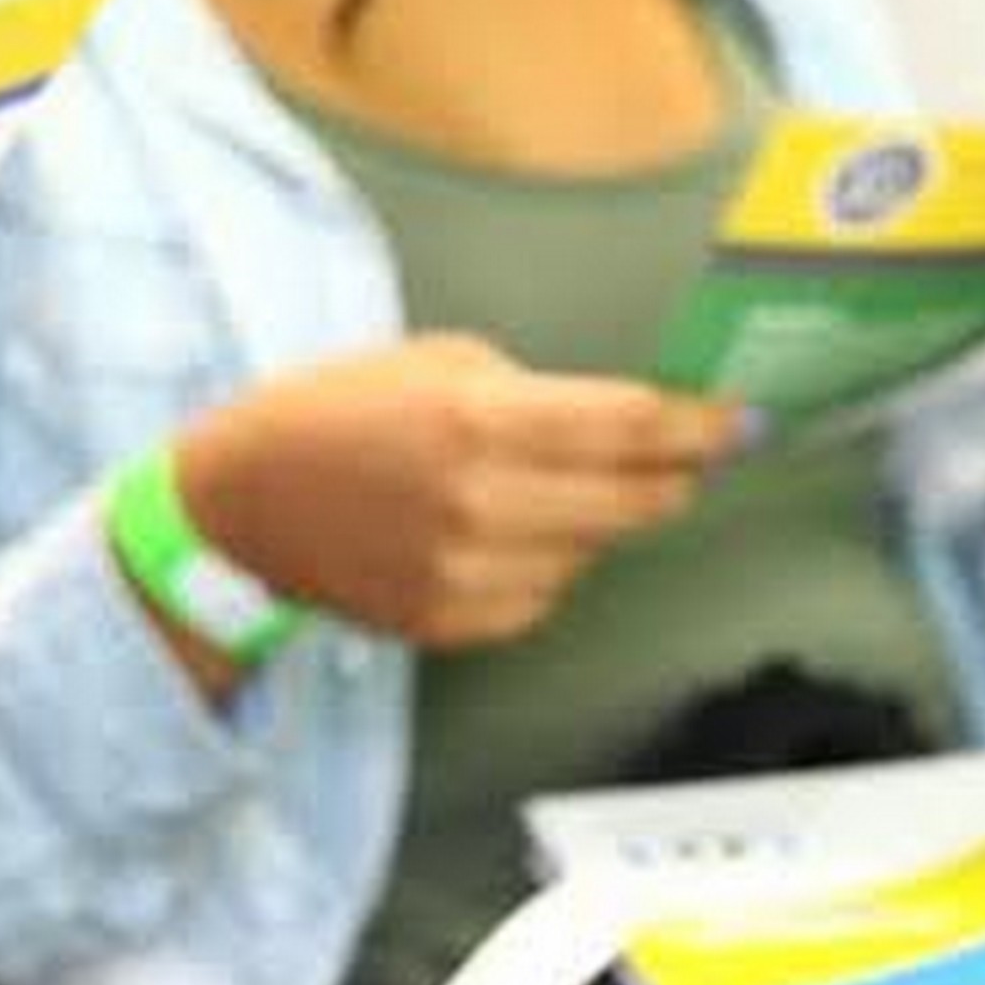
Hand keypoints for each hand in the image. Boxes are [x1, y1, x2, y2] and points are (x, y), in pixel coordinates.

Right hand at [171, 334, 740, 653]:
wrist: (244, 503)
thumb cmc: (340, 411)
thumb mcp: (438, 361)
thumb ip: (535, 395)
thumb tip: (628, 427)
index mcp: (478, 421)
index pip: (630, 428)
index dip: (699, 428)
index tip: (741, 423)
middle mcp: (480, 504)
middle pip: (631, 501)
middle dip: (671, 476)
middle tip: (690, 457)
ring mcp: (464, 574)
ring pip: (591, 554)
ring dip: (598, 522)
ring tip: (554, 488)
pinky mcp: (449, 623)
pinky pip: (543, 597)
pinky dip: (546, 565)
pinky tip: (507, 533)